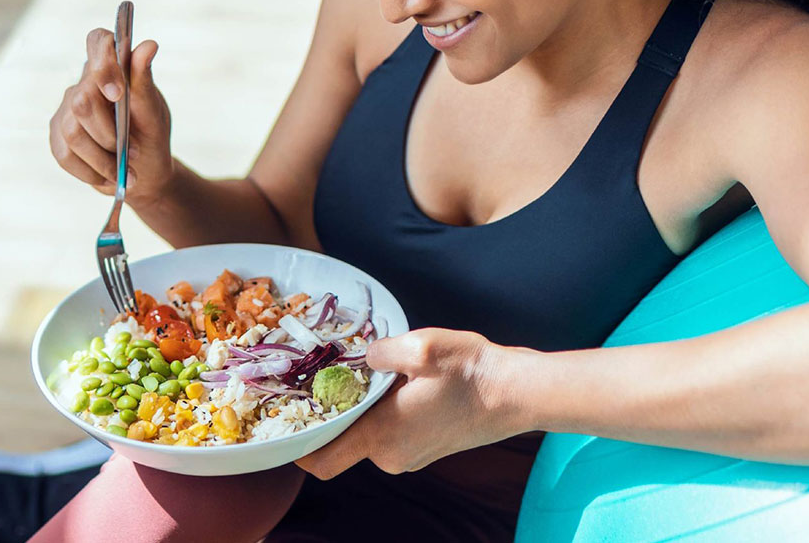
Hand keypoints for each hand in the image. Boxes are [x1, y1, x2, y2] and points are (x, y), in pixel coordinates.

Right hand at [49, 28, 173, 206]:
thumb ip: (144, 80)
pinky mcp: (57, 137)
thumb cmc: (151, 134)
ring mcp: (65, 111)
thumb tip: (149, 45)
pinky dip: (91, 171)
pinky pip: (65, 155)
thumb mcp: (154, 110)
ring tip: (125, 171)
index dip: (102, 62)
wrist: (145, 172)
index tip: (118, 93)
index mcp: (111, 69)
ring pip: (73, 133)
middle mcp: (83, 84)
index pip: (97, 42)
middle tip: (133, 150)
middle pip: (82, 101)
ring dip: (103, 159)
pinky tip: (110, 177)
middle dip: (109, 133)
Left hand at [294, 328, 520, 479]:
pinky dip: (386, 412)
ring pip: (369, 436)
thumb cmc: (472, 372)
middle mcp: (392, 455)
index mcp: (382, 436)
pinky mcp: (427, 448)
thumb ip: (379, 351)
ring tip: (374, 373)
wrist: (517, 392)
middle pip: (343, 443)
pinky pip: (391, 434)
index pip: (322, 461)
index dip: (299, 446)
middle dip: (335, 413)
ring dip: (364, 409)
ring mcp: (412, 455)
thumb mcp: (422, 348)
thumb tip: (362, 356)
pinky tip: (401, 383)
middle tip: (332, 376)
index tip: (290, 418)